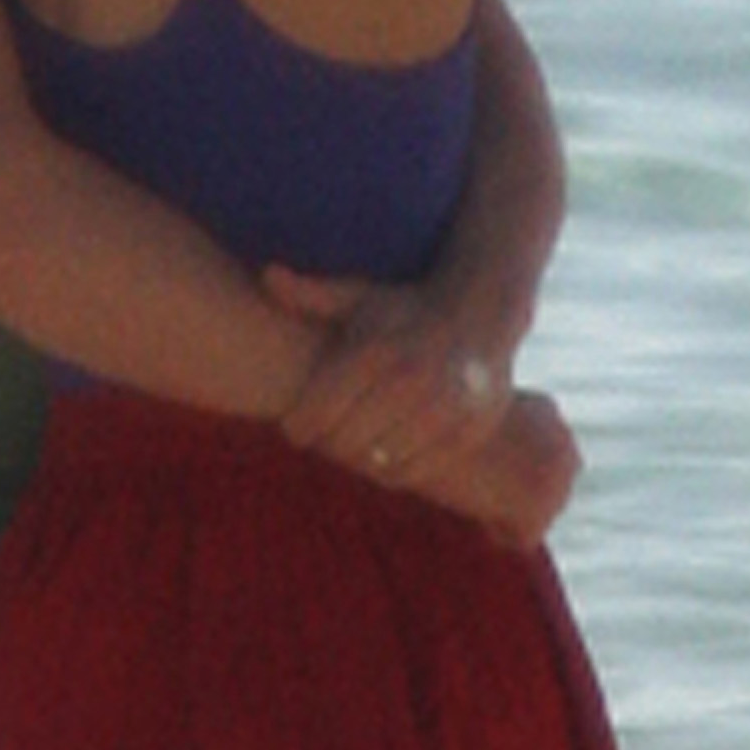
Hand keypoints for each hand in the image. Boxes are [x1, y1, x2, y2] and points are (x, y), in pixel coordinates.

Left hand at [267, 268, 516, 485]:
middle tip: (327, 437)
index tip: (297, 427)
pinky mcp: (467, 433)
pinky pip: (411, 474)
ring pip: (375, 463)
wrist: (482, 317)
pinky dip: (394, 471)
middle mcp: (410, 379)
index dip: (297, 428)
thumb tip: (267, 276)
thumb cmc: (404, 310)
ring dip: (360, 458)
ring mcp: (443, 409)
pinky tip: (388, 451)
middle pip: (342, 444)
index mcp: (374, 350)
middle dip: (327, 444)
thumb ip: (311, 294)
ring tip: (358, 441)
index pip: (314, 415)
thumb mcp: (359, 297)